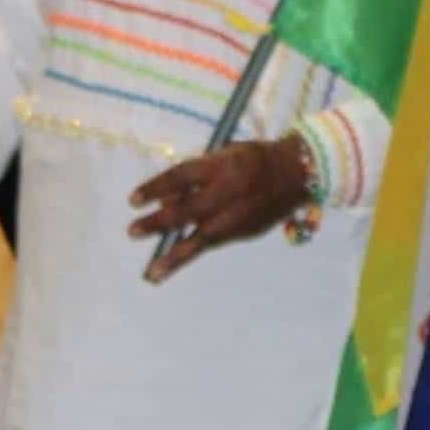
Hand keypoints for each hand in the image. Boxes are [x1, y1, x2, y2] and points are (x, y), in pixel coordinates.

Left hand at [128, 138, 313, 283]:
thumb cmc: (252, 159)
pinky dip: (191, 251)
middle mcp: (228, 192)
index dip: (155, 188)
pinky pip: (212, 243)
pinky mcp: (244, 232)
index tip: (133, 200)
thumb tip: (166, 199)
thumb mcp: (224, 156)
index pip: (181, 177)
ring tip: (151, 273)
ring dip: (173, 256)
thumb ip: (196, 176)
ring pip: (200, 239)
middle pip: (186, 210)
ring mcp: (236, 216)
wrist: (297, 174)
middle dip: (158, 223)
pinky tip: (172, 264)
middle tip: (133, 231)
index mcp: (221, 166)